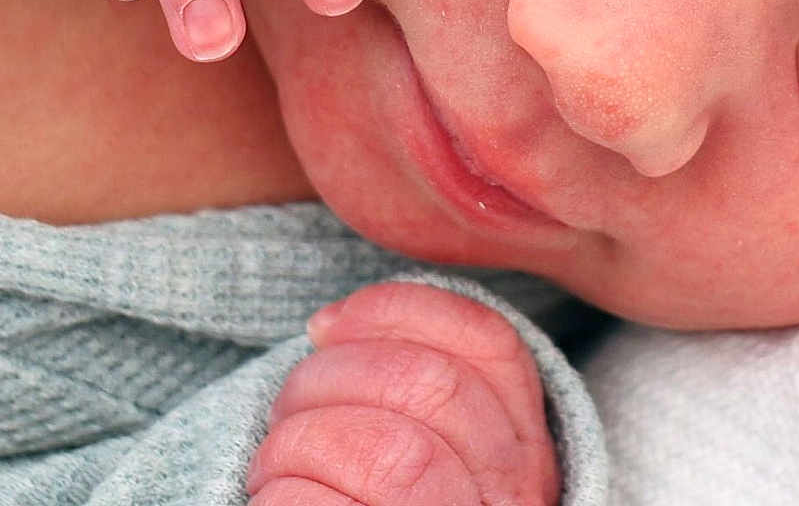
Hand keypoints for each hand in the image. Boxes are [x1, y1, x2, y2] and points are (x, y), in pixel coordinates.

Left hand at [248, 282, 559, 505]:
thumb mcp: (440, 463)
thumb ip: (420, 398)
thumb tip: (327, 322)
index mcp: (522, 457)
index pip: (490, 345)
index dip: (399, 311)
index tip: (329, 322)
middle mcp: (509, 501)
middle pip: (431, 386)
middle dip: (334, 375)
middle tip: (291, 408)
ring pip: (388, 451)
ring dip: (301, 440)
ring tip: (276, 465)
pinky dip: (281, 495)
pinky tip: (278, 504)